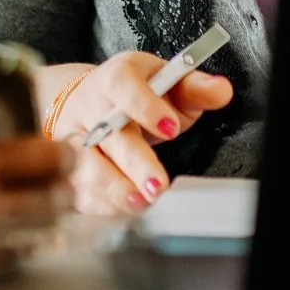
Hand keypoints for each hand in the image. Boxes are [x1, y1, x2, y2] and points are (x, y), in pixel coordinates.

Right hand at [0, 133, 69, 289]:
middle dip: (61, 192)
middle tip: (56, 187)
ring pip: (38, 241)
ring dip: (40, 230)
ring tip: (31, 221)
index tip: (59, 152)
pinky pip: (4, 271)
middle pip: (56, 201)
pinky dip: (9, 259)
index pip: (44, 155)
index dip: (59, 153)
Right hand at [40, 53, 233, 215]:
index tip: (171, 127)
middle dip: (134, 163)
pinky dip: (103, 206)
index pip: (123, 86)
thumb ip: (194, 87)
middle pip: (107, 135)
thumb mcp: (165, 81)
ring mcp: (75, 141)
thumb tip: (220, 90)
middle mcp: (91, 109)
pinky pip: (81, 192)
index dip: (145, 106)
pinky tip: (126, 211)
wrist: (83, 101)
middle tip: (159, 184)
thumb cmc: (133, 93)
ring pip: (87, 167)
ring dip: (114, 188)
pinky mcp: (69, 170)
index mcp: (115, 79)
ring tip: (142, 203)